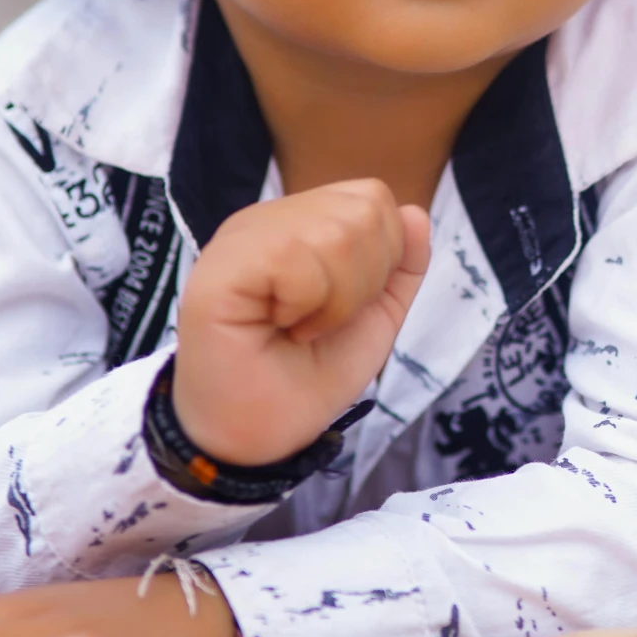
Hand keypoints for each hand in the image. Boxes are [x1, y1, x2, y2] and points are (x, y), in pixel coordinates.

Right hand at [173, 179, 430, 464]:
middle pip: (366, 208)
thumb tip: (415, 212)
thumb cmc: (306, 378)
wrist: (259, 437)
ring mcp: (241, 237)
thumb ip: (399, 265)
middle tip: (321, 322)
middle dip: (365, 282)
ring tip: (300, 327)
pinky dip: (308, 306)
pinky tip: (279, 328)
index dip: (382, 260)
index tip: (342, 309)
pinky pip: (298, 257)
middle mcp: (268, 220)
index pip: (373, 198)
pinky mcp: (221, 265)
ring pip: (339, 231)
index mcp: (300, 223)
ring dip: (337, 300)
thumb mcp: (373, 317)